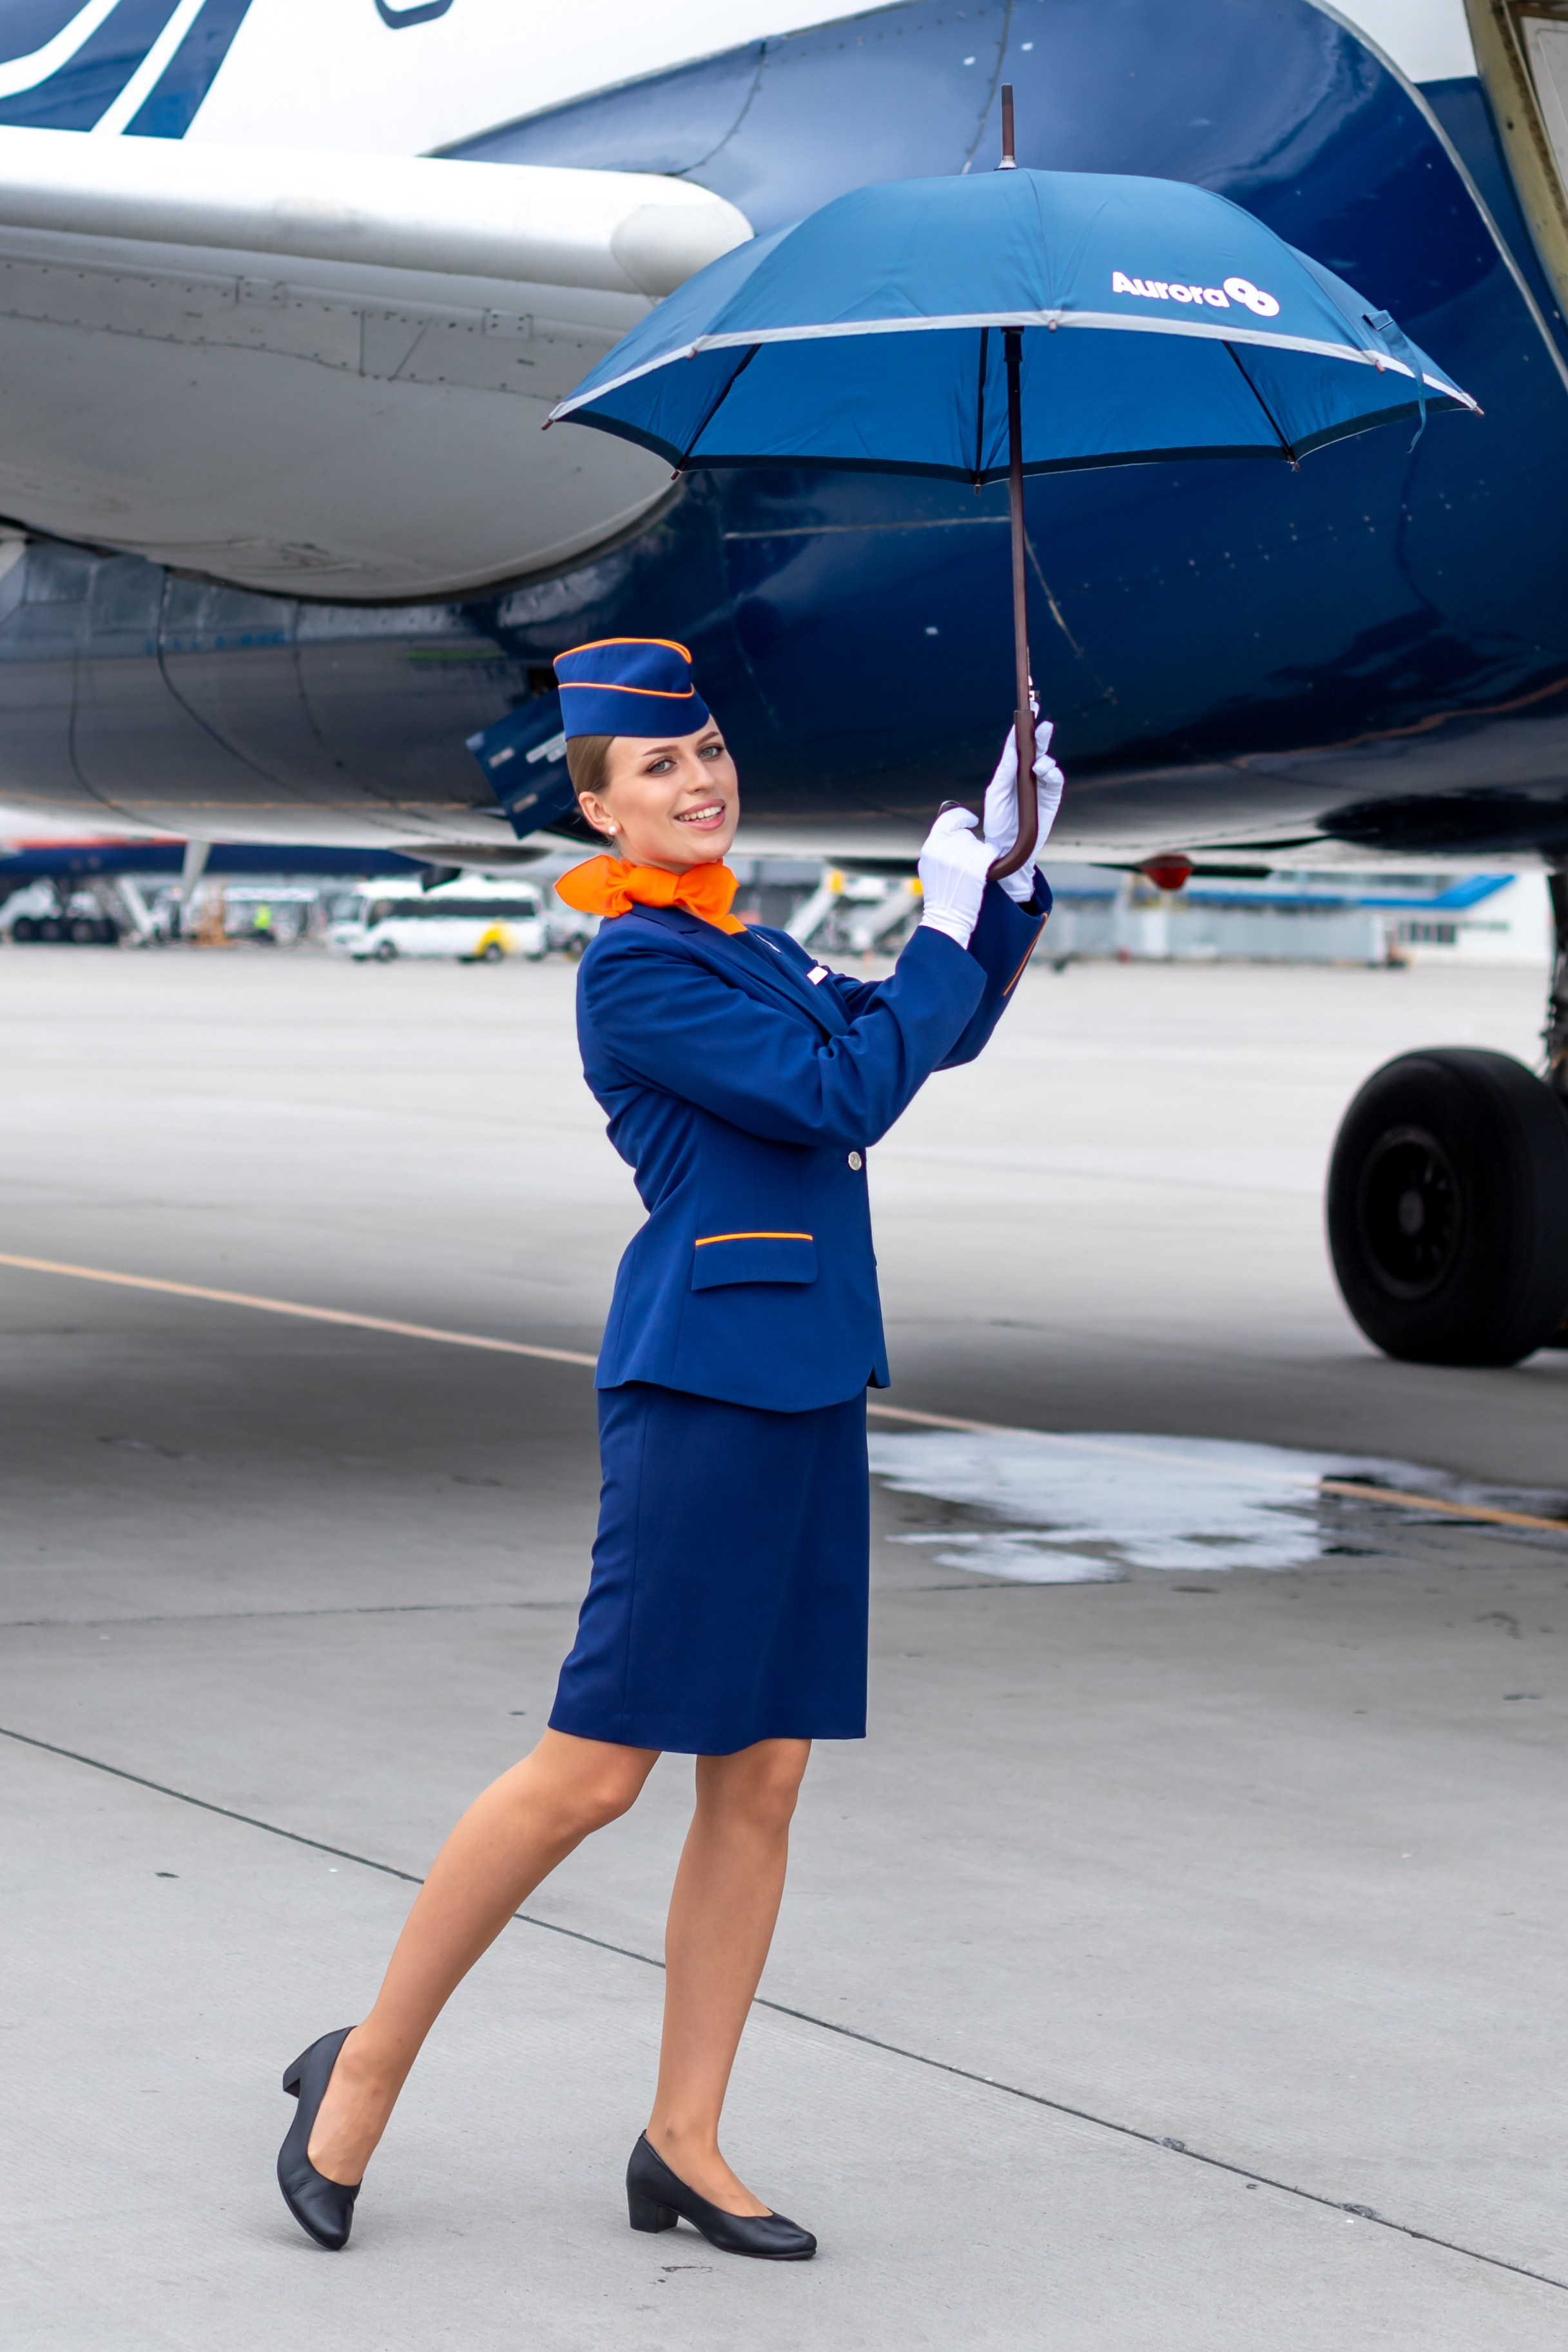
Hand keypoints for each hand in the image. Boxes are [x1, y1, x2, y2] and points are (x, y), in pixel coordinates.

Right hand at [917, 805, 993, 949]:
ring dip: (979, 855)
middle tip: (966, 864)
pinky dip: (990, 858)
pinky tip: (985, 869)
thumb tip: (954, 827)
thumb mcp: (929, 867)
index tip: (971, 820)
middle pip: (965, 834)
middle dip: (969, 845)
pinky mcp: (976, 869)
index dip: (961, 817)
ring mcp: (960, 859)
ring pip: (979, 844)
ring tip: (970, 873)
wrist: (946, 919)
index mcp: (929, 848)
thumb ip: (938, 846)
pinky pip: (990, 851)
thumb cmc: (940, 895)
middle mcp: (943, 851)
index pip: (947, 819)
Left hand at [983, 705, 1063, 904]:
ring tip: (1038, 763)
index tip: (1027, 708)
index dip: (1022, 727)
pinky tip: (1044, 771)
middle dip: (1040, 733)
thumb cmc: (998, 821)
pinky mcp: (1051, 797)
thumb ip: (1004, 772)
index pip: (1017, 745)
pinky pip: (1056, 780)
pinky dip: (1053, 772)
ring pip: (1048, 761)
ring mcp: (1041, 785)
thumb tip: (1012, 750)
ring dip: (1045, 756)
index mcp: (1011, 770)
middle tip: (1042, 720)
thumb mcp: (996, 794)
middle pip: (1036, 748)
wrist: (1007, 848)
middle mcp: (1027, 774)